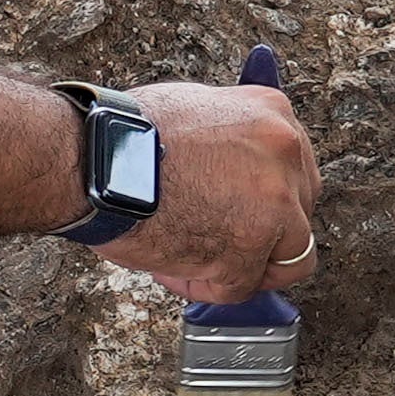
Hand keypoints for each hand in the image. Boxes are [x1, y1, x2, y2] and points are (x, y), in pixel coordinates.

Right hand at [99, 78, 316, 305]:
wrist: (94, 157)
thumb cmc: (125, 134)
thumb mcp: (195, 109)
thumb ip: (231, 137)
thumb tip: (236, 168)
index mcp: (273, 113)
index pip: (296, 168)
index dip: (267, 197)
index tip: (240, 208)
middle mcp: (284, 152)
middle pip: (300, 212)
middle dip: (263, 233)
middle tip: (218, 237)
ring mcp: (274, 203)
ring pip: (290, 258)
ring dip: (249, 267)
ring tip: (203, 263)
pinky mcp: (247, 248)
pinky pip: (240, 286)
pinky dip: (206, 286)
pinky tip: (174, 270)